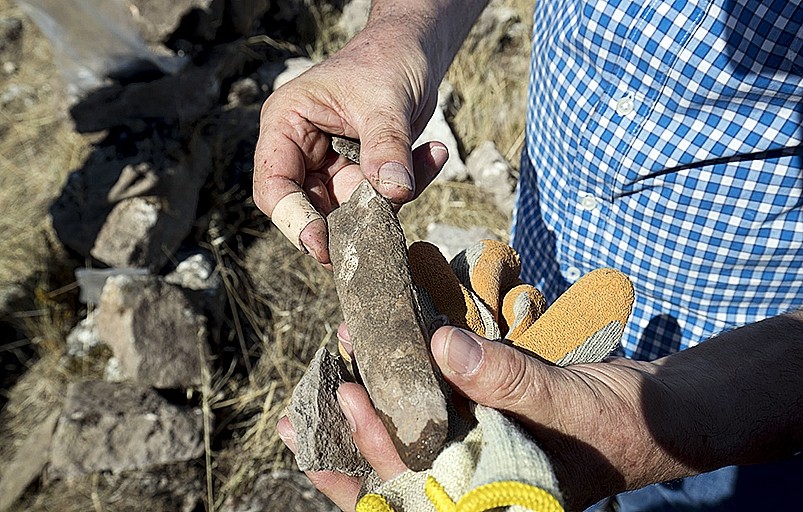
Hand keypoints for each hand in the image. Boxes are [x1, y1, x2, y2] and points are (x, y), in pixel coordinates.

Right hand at [253, 19, 448, 264]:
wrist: (411, 51)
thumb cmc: (385, 61)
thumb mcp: (386, 100)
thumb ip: (387, 147)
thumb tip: (393, 193)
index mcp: (285, 125)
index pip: (274, 186)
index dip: (295, 220)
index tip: (323, 246)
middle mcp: (301, 151)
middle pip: (309, 209)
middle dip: (348, 221)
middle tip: (382, 232)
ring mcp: (330, 168)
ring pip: (349, 211)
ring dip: (389, 200)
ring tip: (427, 158)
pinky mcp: (360, 177)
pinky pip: (379, 200)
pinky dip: (408, 186)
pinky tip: (434, 153)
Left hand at [279, 325, 680, 510]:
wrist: (665, 410)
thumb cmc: (627, 421)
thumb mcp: (568, 401)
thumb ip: (506, 379)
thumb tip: (437, 345)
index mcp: (493, 502)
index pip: (416, 493)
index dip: (374, 456)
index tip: (348, 401)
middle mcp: (477, 486)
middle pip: (396, 476)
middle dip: (347, 448)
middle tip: (299, 416)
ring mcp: (478, 456)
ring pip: (409, 443)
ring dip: (367, 417)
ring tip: (322, 389)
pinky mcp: (484, 423)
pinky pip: (436, 412)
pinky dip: (407, 390)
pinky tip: (377, 366)